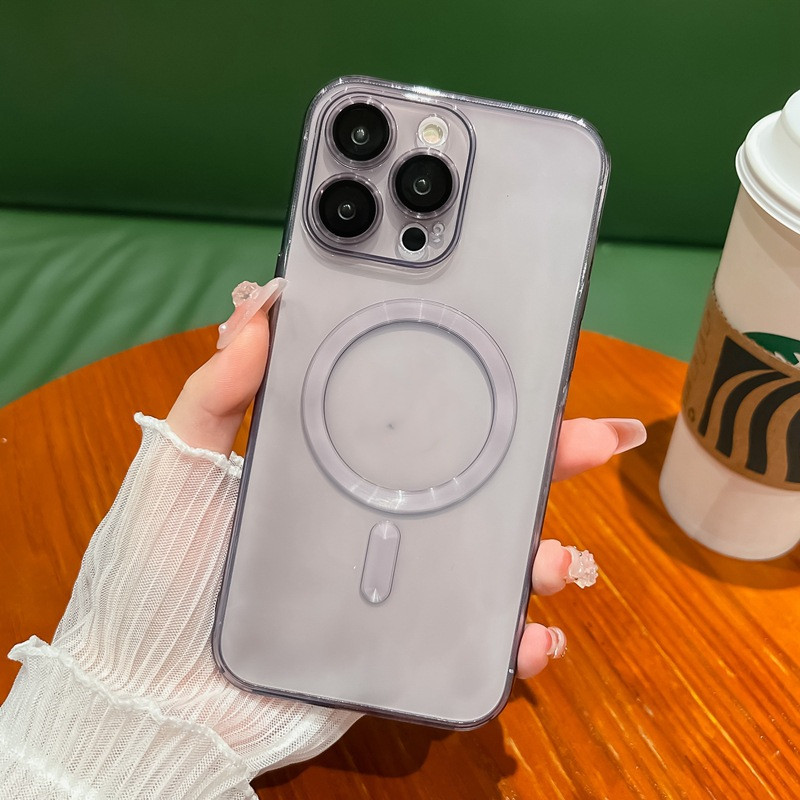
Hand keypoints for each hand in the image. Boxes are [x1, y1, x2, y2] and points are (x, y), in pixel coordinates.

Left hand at [168, 279, 646, 680]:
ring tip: (559, 559)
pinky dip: (513, 639)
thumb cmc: (159, 570)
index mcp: (340, 472)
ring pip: (492, 562)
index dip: (476, 400)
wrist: (149, 687)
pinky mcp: (398, 647)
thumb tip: (261, 310)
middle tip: (598, 439)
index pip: (423, 426)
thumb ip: (217, 391)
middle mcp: (379, 523)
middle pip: (478, 485)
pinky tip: (534, 637)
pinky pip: (471, 641)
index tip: (527, 368)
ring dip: (543, 554)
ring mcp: (394, 586)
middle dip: (548, 462)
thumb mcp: (183, 464)